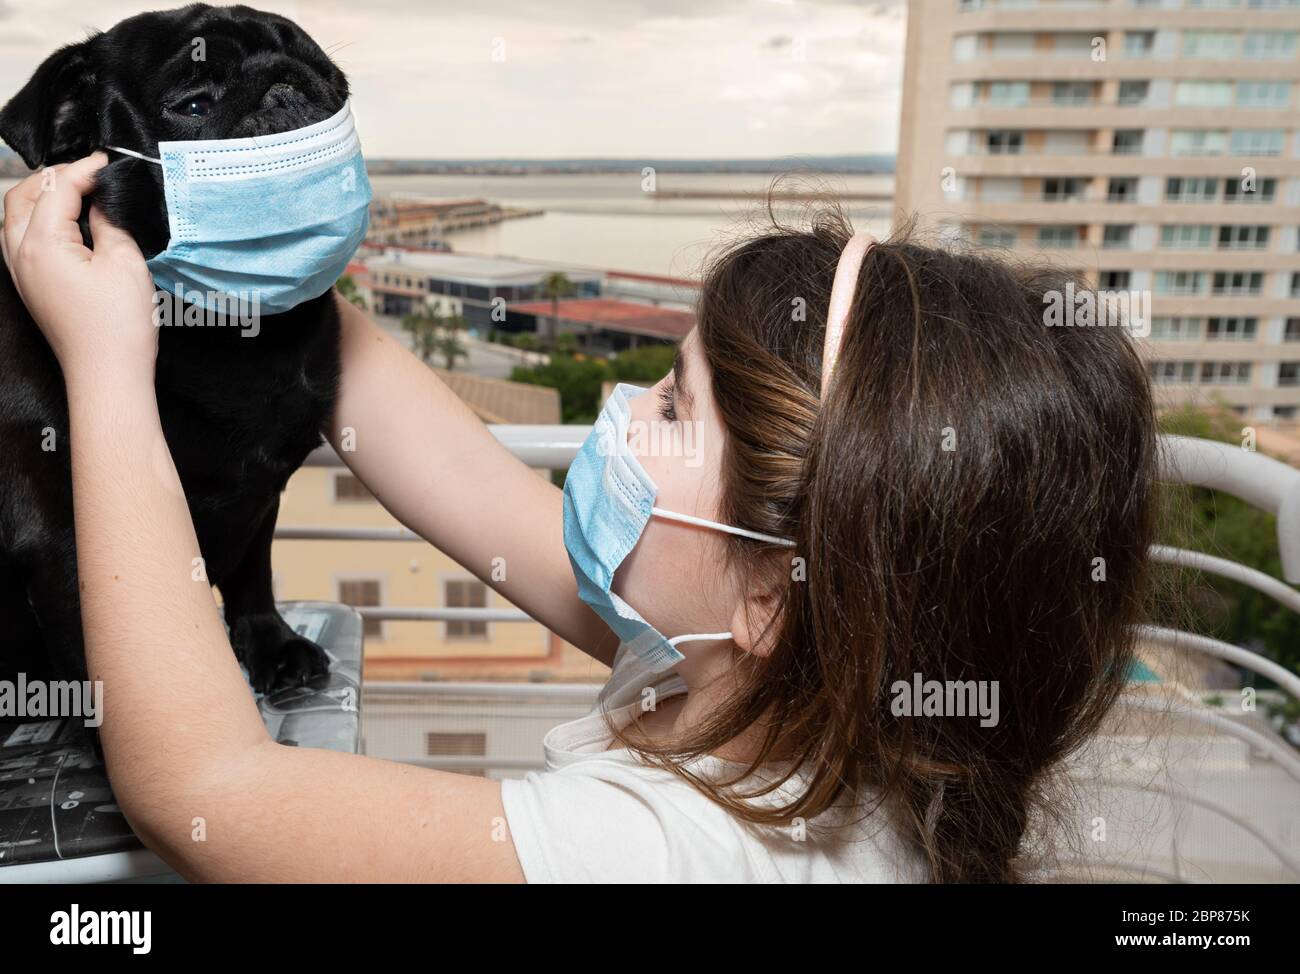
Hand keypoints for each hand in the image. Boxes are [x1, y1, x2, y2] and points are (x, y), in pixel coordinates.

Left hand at [1, 153, 157, 383]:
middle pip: (22, 195)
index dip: (85, 170)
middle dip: (55, 177)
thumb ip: (110, 223)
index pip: (58, 188)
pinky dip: (37, 221)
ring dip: (41, 197)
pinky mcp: (30, 287)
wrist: (107, 375)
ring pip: (14, 216)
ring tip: (76, 194)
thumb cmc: (118, 327)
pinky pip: (19, 239)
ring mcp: (20, 273)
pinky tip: (65, 225)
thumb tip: (104, 202)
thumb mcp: (125, 263)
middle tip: (92, 175)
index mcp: (41, 243)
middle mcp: (20, 254)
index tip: (110, 163)